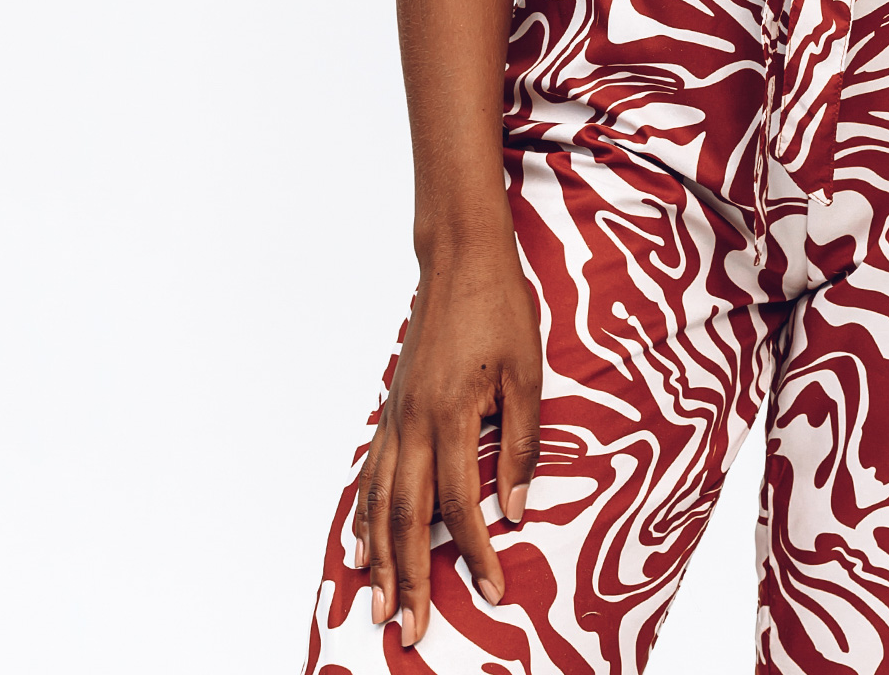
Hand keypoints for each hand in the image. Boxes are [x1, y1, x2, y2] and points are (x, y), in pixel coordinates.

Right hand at [352, 236, 541, 648]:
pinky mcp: (391, 407)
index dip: (476, 555)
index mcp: (451, 416)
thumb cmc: (501, 308)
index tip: (494, 593)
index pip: (459, 505)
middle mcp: (413, 424)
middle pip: (405, 519)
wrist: (461, 257)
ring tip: (379, 606)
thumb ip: (522, 443)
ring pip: (378, 503)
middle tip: (411, 632)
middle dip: (409, 580)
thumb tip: (516, 510)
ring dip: (378, 559)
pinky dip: (363, 515)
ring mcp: (396, 416)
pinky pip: (370, 474)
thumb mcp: (528, 373)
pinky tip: (361, 544)